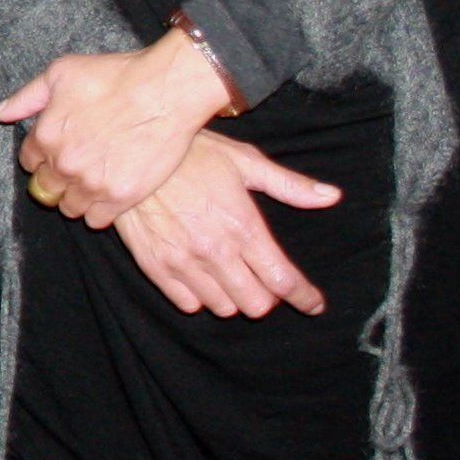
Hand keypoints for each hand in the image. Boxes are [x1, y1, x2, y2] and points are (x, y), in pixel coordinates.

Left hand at [0, 31, 235, 227]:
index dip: (41, 155)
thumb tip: (0, 114)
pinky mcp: (120, 197)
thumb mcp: (61, 73)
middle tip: (74, 169)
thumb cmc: (114, 76)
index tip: (56, 151)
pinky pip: (97, 220)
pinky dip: (98, 212)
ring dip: (75, 197)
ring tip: (90, 183)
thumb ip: (27, 97)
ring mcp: (92, 184)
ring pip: (69, 207)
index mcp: (46, 136)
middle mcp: (64, 164)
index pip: (28, 161)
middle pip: (46, 188)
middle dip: (54, 179)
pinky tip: (106, 196)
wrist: (164, 91)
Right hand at [113, 131, 340, 316]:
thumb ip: (289, 185)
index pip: (284, 281)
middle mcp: (216, 251)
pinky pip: (188, 303)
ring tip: (226, 273)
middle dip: (265, 296)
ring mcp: (183, 261)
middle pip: (257, 304)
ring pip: (224, 308)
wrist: (128, 152)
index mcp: (243, 227)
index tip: (313, 303)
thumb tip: (331, 197)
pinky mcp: (155, 265)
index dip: (304, 298)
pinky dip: (198, 295)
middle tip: (260, 279)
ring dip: (231, 296)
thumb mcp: (243, 161)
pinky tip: (198, 273)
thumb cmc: (190, 153)